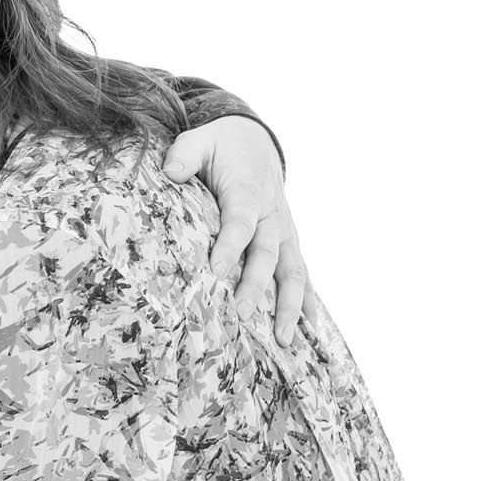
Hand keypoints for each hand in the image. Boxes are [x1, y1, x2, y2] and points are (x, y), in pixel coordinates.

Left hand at [161, 116, 317, 343]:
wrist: (253, 140)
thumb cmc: (220, 146)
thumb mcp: (198, 140)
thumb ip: (185, 154)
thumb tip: (171, 172)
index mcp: (248, 192)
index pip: (240, 222)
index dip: (229, 246)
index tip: (214, 271)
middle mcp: (273, 216)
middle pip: (267, 254)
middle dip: (256, 285)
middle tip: (242, 314)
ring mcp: (285, 231)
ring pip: (293, 270)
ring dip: (291, 305)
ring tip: (284, 340)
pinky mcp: (289, 242)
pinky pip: (301, 274)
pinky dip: (307, 302)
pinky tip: (307, 332)